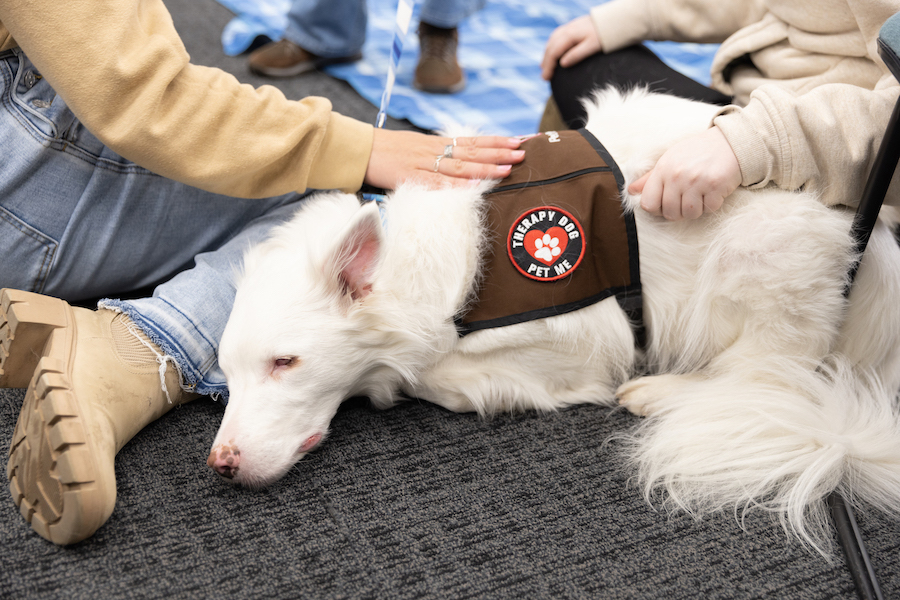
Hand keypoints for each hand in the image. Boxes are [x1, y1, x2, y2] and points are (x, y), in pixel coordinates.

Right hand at [364, 129, 524, 189]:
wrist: (359, 149)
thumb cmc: (387, 152)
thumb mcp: (416, 148)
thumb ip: (437, 156)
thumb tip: (460, 164)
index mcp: (436, 143)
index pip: (472, 141)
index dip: (496, 141)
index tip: (519, 140)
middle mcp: (434, 150)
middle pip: (472, 151)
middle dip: (498, 152)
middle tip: (522, 152)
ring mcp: (423, 164)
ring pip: (459, 166)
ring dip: (485, 167)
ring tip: (507, 168)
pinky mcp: (410, 177)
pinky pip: (437, 183)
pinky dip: (456, 186)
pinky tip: (473, 187)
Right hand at [541, 15, 601, 80]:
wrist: (613, 19)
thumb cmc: (604, 35)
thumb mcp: (592, 46)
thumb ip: (577, 55)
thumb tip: (562, 64)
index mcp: (569, 35)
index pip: (553, 52)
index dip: (548, 66)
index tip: (546, 78)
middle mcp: (566, 30)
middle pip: (550, 47)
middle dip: (545, 63)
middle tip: (544, 77)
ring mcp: (568, 27)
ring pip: (551, 41)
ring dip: (547, 54)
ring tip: (545, 67)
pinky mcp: (572, 26)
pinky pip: (556, 37)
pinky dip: (552, 46)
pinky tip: (552, 52)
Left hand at [628, 127, 741, 220]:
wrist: (730, 141)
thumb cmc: (697, 152)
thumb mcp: (670, 159)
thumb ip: (650, 178)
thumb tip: (631, 191)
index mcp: (663, 169)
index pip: (648, 203)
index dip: (656, 209)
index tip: (665, 204)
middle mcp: (677, 175)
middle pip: (670, 213)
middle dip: (678, 212)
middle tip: (687, 200)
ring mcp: (696, 181)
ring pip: (690, 214)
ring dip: (696, 210)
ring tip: (700, 195)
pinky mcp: (715, 186)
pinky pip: (709, 209)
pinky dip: (712, 204)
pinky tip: (713, 191)